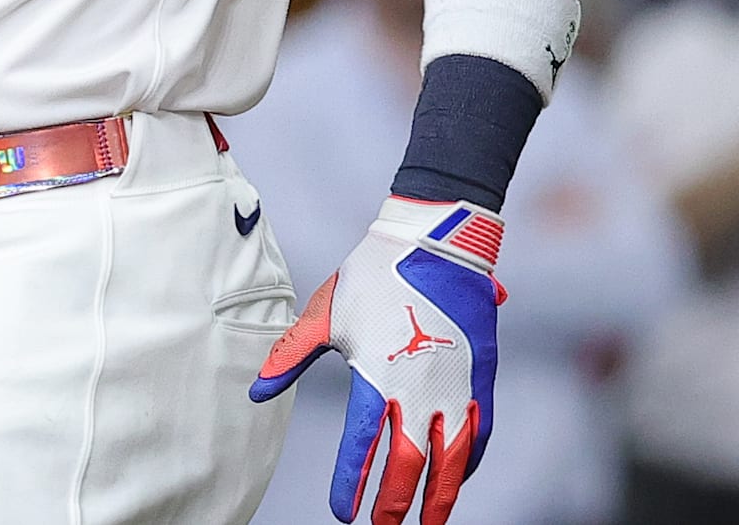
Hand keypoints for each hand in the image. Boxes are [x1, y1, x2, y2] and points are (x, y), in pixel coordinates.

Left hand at [252, 197, 504, 524]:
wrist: (435, 241)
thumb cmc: (371, 276)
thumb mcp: (325, 314)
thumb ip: (291, 357)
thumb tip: (257, 392)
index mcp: (375, 375)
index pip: (360, 444)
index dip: (350, 483)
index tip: (341, 513)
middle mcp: (417, 387)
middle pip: (408, 463)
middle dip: (393, 501)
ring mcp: (454, 384)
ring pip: (451, 458)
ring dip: (440, 497)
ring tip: (428, 522)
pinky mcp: (481, 376)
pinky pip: (479, 431)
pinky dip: (469, 461)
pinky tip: (457, 478)